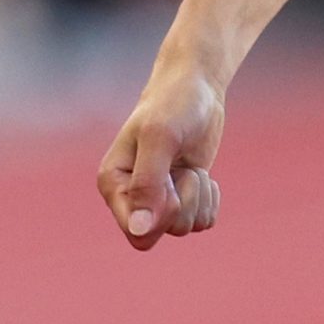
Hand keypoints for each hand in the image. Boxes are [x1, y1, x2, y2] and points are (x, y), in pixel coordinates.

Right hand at [97, 67, 227, 250]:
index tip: (172, 182)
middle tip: (183, 173)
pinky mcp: (183, 197)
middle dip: (183, 206)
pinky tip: (200, 173)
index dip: (163, 216)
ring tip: (189, 167)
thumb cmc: (174, 105)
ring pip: (184, 227)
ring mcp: (157, 200)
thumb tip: (139, 230)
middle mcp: (131, 197)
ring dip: (198, 197)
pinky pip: (202, 220)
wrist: (197, 88)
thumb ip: (148, 183)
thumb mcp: (161, 137)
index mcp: (113, 185)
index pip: (137, 233)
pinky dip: (209, 199)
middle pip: (161, 234)